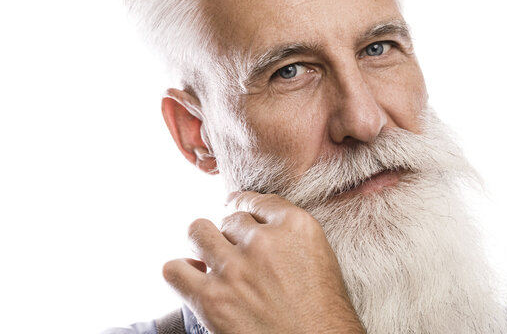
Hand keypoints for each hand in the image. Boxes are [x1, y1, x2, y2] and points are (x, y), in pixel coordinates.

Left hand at [163, 191, 364, 333]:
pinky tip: (193, 277)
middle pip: (230, 220)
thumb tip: (255, 224)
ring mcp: (235, 269)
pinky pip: (174, 270)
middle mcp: (263, 242)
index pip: (258, 200)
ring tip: (212, 259)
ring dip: (204, 244)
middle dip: (232, 236)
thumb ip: (289, 233)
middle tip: (240, 256)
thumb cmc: (325, 314)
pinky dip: (180, 271)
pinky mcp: (212, 300)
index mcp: (296, 227)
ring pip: (198, 232)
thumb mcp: (321, 258)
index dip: (244, 206)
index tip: (237, 207)